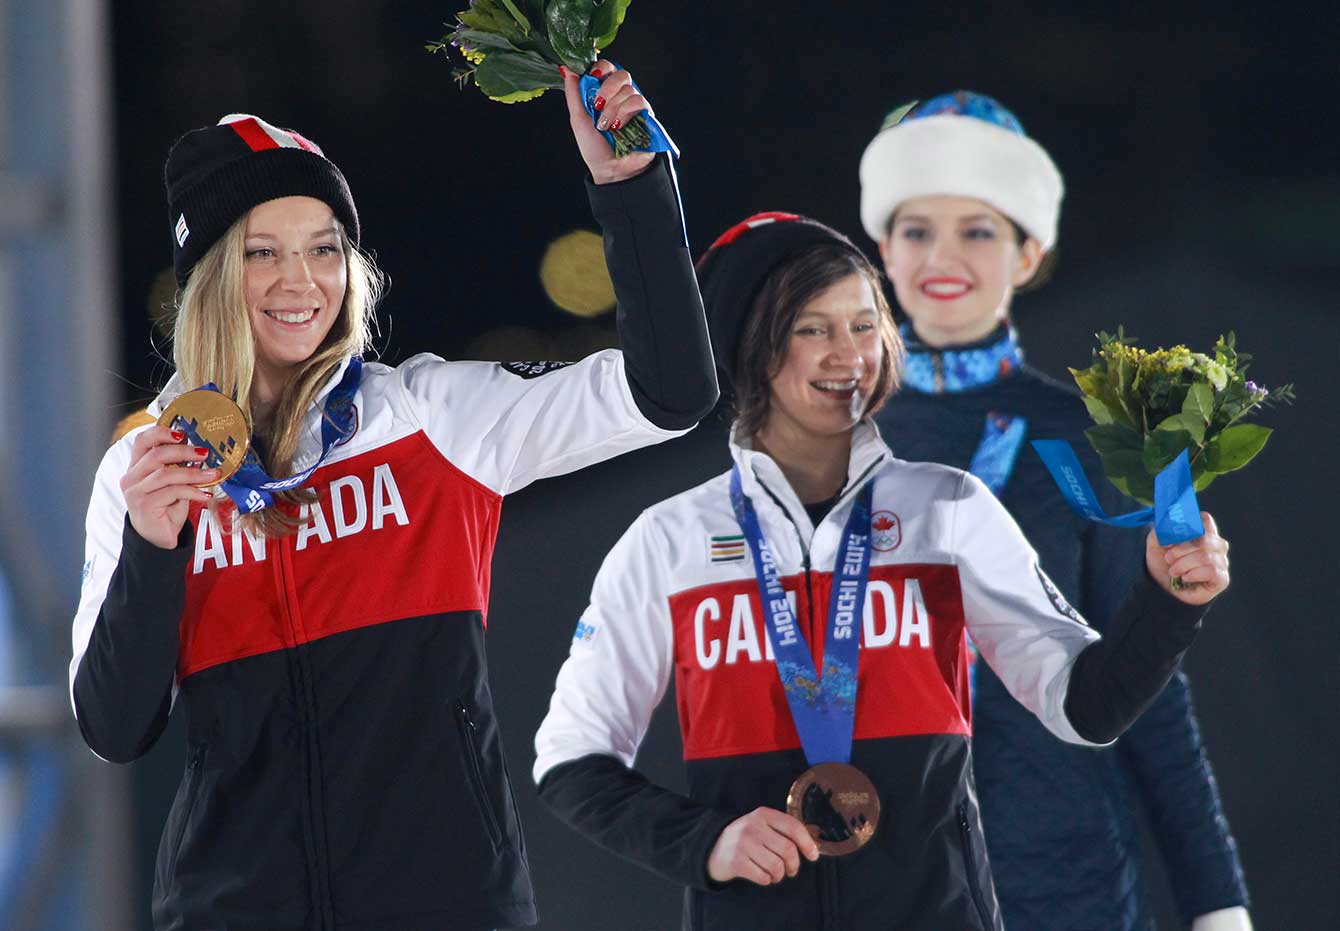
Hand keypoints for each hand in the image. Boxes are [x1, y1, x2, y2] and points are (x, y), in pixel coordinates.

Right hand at [120, 425, 217, 548]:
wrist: (157, 537)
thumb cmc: (165, 507)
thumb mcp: (172, 484)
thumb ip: (178, 467)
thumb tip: (201, 451)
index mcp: (136, 467)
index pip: (141, 441)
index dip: (161, 433)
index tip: (183, 434)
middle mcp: (132, 477)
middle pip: (156, 455)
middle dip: (184, 451)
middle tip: (205, 453)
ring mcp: (135, 492)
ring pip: (165, 474)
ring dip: (193, 473)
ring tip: (212, 474)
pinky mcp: (144, 506)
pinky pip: (173, 492)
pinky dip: (193, 492)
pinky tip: (206, 495)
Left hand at [560, 59, 654, 184]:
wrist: (610, 170)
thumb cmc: (595, 147)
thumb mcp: (578, 118)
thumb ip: (573, 93)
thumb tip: (566, 68)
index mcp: (605, 93)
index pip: (607, 67)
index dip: (601, 68)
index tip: (592, 77)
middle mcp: (621, 96)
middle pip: (621, 74)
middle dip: (607, 88)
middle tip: (597, 106)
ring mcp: (635, 105)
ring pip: (628, 89)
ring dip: (613, 108)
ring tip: (606, 126)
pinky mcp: (647, 115)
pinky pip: (638, 101)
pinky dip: (625, 113)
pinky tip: (618, 126)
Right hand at [706, 806, 818, 885]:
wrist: (712, 847)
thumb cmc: (745, 838)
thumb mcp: (762, 825)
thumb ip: (785, 830)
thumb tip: (814, 840)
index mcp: (763, 814)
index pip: (793, 827)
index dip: (807, 843)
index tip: (813, 856)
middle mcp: (753, 826)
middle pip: (788, 850)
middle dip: (794, 865)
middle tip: (791, 870)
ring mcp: (743, 844)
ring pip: (777, 866)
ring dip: (780, 875)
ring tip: (775, 874)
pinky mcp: (736, 862)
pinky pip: (763, 877)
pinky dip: (767, 880)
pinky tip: (763, 875)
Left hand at [1145, 511, 1229, 605]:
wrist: (1162, 586)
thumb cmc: (1163, 562)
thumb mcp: (1156, 543)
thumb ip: (1162, 531)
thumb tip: (1170, 528)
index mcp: (1203, 532)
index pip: (1204, 520)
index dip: (1188, 527)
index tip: (1172, 538)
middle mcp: (1216, 545)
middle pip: (1204, 539)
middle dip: (1180, 550)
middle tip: (1168, 559)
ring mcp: (1221, 561)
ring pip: (1205, 557)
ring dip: (1183, 564)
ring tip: (1174, 571)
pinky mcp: (1222, 578)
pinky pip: (1212, 571)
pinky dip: (1193, 574)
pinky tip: (1185, 577)